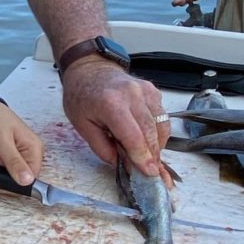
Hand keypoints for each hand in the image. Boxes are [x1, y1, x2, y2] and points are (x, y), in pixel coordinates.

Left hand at [0, 102, 42, 186]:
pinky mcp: (12, 156)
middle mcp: (32, 153)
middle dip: (3, 173)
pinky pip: (4, 168)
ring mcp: (22, 155)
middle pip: (20, 177)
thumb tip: (28, 181)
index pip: (31, 178)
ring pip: (10, 174)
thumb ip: (14, 162)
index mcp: (35, 149)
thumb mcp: (2, 141)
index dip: (15, 183)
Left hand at [61, 60, 169, 175]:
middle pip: (150, 132)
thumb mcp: (82, 126)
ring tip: (149, 157)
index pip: (134, 137)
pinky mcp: (153, 91)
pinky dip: (158, 131)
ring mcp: (145, 90)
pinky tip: (148, 138)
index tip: (149, 173)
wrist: (89, 70)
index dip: (143, 158)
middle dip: (153, 156)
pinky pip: (162, 116)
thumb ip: (102, 147)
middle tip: (151, 172)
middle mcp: (132, 95)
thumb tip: (121, 164)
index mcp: (111, 103)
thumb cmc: (81, 97)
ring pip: (161, 125)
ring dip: (158, 145)